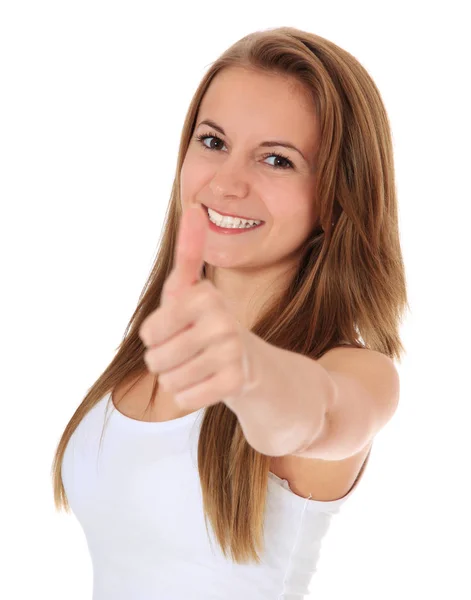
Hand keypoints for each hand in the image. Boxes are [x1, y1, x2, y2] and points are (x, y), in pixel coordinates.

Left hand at [138, 204, 254, 410]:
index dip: (155, 336)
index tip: (179, 328)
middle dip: (164, 359)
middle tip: (189, 350)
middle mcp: (222, 322)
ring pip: (168, 381)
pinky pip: (184, 399)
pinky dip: (189, 395)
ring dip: (176, 378)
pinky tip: (207, 382)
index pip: (149, 333)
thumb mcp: (192, 289)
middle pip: (155, 359)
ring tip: (198, 365)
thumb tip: (195, 207)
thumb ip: (189, 251)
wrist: (248, 361)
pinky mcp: (236, 384)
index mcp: (204, 297)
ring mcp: (232, 354)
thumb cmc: (207, 322)